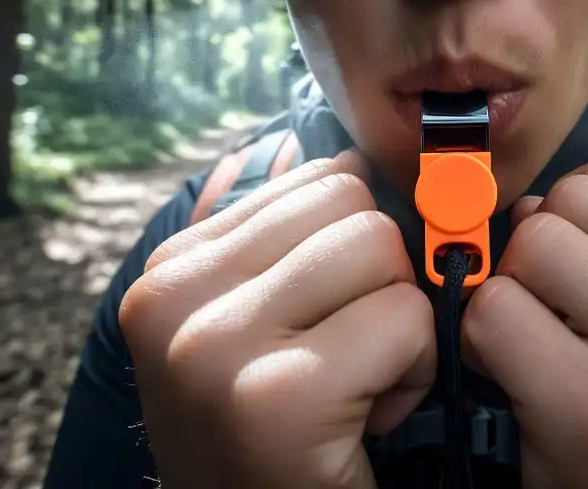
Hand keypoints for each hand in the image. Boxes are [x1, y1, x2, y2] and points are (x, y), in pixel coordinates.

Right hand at [118, 150, 435, 488]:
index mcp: (172, 267)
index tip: (320, 327)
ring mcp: (217, 344)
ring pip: (383, 251)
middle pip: (354, 206)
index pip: (321, 179)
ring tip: (357, 387)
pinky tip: (368, 420)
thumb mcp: (249, 325)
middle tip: (348, 361)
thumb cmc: (268, 435)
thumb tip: (340, 152)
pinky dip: (415, 372)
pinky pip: (407, 319)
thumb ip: (282, 238)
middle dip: (380, 282)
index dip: (353, 253)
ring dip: (400, 326)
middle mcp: (176, 295)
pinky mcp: (279, 395)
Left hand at [462, 158, 587, 488]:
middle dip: (544, 250)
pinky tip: (518, 384)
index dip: (577, 227)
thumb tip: (532, 200)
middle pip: (572, 198)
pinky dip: (484, 343)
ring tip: (545, 349)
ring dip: (515, 292)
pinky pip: (493, 310)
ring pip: (533, 242)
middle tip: (560, 319)